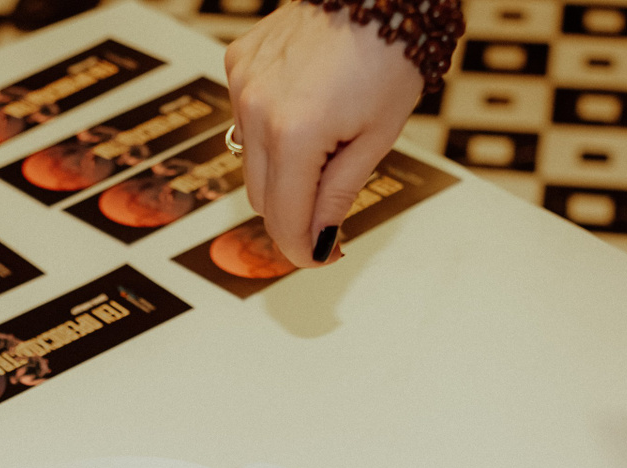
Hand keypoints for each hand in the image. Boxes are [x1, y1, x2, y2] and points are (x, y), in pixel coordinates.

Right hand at [225, 1, 422, 268]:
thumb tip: (320, 240)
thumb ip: (339, 194)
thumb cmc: (389, 52)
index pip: (284, 219)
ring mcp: (242, 84)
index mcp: (294, 134)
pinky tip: (305, 112)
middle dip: (293, 213)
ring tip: (325, 149)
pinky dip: (269, 130)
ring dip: (281, 172)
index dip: (303, 249)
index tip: (321, 257)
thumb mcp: (376, 137)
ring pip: (249, 162)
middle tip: (328, 213)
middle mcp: (256, 109)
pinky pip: (245, 120)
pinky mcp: (237, 64)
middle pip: (260, 198)